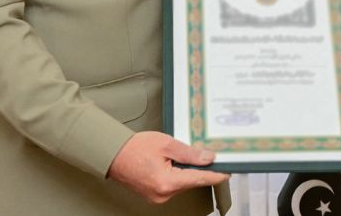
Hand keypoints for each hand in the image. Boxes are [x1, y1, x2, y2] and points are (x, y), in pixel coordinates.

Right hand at [108, 131, 228, 203]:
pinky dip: (177, 175)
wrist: (113, 154)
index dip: (216, 174)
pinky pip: (173, 186)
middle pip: (192, 181)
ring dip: (186, 171)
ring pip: (183, 184)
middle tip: (204, 154)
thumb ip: (190, 153)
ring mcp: (158, 197)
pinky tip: (172, 164)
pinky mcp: (155, 195)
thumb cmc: (135, 148)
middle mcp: (163, 194)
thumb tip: (209, 158)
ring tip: (178, 156)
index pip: (200, 179)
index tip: (228, 172)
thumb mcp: (167, 144)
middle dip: (199, 168)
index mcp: (167, 182)